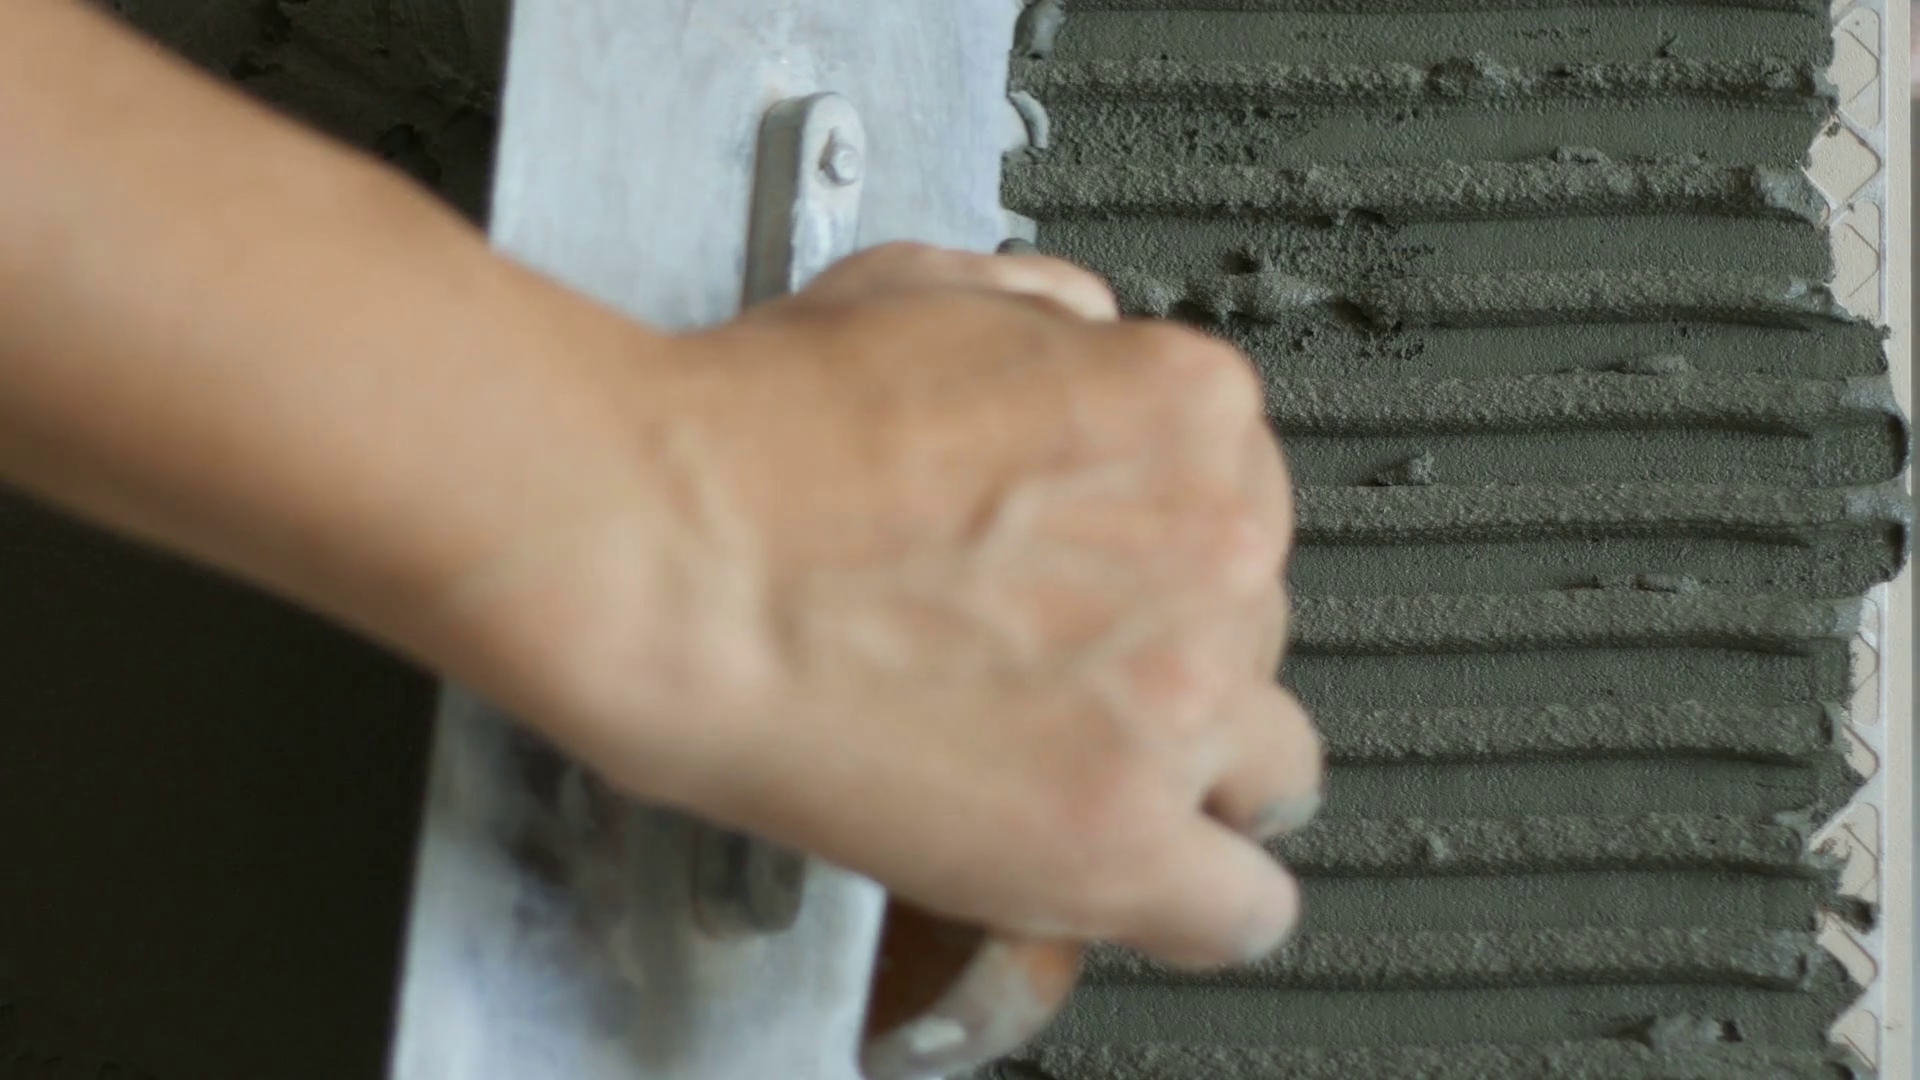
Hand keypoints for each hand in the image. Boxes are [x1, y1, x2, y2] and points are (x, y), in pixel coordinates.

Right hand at [467, 243, 1321, 968]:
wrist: (663, 552)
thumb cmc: (757, 431)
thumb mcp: (924, 289)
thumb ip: (1047, 316)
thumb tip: (1091, 346)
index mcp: (1186, 411)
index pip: (1244, 494)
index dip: (1163, 542)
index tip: (1106, 573)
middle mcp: (1215, 550)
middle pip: (1257, 625)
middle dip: (1169, 646)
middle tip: (1058, 666)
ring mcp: (1180, 701)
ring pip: (1271, 766)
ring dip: (1194, 770)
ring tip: (1085, 768)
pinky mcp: (1116, 836)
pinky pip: (1242, 909)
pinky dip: (1197, 899)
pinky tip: (1136, 873)